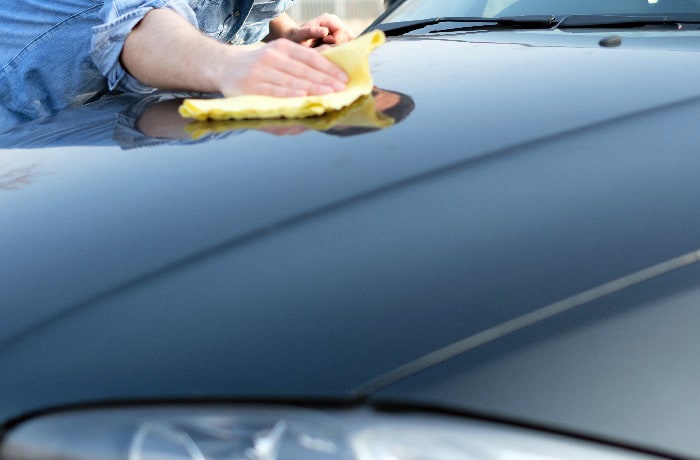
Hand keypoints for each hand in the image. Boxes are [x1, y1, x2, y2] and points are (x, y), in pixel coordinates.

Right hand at [215, 39, 347, 97]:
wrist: (225, 68)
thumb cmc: (259, 67)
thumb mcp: (278, 56)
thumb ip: (299, 62)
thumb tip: (327, 74)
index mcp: (282, 47)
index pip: (311, 58)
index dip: (329, 69)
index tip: (344, 79)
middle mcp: (272, 57)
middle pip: (304, 71)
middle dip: (325, 81)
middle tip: (341, 90)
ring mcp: (260, 71)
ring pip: (291, 81)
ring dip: (312, 89)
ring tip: (329, 96)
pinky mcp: (250, 87)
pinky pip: (274, 92)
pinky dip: (290, 95)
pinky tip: (303, 98)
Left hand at [288, 13, 354, 46]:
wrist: (295, 40)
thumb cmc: (296, 38)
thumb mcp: (301, 35)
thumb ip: (312, 32)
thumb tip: (325, 31)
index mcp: (328, 19)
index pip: (344, 32)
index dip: (336, 41)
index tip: (324, 43)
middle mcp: (335, 22)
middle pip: (349, 37)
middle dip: (339, 46)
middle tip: (325, 47)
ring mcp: (338, 29)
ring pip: (349, 42)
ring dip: (339, 48)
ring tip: (325, 48)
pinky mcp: (339, 37)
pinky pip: (346, 45)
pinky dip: (339, 50)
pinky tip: (329, 50)